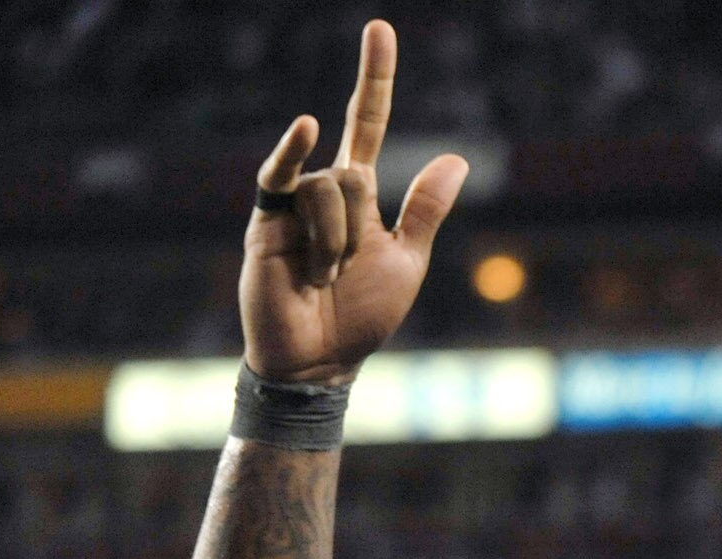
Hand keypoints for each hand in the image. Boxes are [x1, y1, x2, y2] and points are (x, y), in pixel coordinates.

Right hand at [241, 19, 466, 385]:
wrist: (318, 361)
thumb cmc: (361, 317)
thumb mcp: (406, 262)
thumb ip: (425, 211)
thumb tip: (456, 157)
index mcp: (358, 195)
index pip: (366, 122)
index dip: (375, 79)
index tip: (380, 29)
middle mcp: (322, 188)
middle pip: (357, 172)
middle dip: (360, 231)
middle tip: (345, 276)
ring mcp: (290, 202)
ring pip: (331, 192)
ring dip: (336, 247)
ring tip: (321, 281)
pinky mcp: (264, 219)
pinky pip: (283, 176)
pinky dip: (294, 153)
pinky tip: (307, 129)